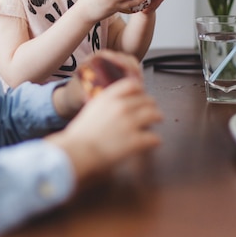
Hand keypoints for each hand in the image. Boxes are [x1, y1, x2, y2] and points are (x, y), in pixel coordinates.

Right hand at [48, 64, 161, 181]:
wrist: (77, 152)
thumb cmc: (80, 135)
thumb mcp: (91, 109)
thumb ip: (106, 103)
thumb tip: (117, 104)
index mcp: (109, 97)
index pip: (132, 84)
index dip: (140, 90)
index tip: (141, 95)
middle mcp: (121, 106)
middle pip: (147, 99)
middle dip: (151, 105)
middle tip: (152, 110)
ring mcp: (130, 123)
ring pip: (155, 114)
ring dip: (157, 117)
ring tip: (158, 120)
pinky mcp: (136, 141)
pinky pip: (154, 137)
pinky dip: (155, 140)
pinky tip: (153, 141)